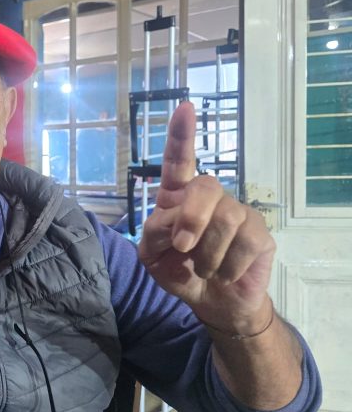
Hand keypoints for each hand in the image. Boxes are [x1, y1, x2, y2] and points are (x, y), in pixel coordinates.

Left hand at [138, 101, 275, 332]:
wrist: (211, 303)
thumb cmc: (178, 271)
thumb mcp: (151, 256)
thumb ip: (153, 233)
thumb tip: (173, 220)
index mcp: (177, 198)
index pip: (178, 162)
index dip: (181, 135)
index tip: (184, 107)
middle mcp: (209, 198)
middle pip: (204, 186)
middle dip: (192, 218)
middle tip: (182, 246)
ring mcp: (237, 212)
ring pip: (224, 220)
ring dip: (206, 255)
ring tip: (204, 268)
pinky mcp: (260, 233)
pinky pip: (244, 243)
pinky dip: (226, 268)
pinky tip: (224, 273)